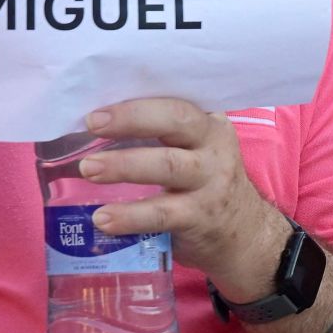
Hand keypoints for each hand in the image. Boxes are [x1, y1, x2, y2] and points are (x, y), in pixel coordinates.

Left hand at [79, 98, 290, 300]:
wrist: (243, 232)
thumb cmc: (205, 184)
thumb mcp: (197, 151)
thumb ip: (162, 136)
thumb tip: (94, 129)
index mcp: (209, 123)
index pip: (176, 100)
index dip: (137, 102)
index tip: (98, 109)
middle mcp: (215, 145)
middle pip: (177, 120)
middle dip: (133, 118)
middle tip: (93, 124)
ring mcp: (211, 181)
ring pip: (167, 164)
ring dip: (124, 165)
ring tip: (89, 169)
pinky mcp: (200, 216)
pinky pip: (161, 213)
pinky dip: (130, 215)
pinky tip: (103, 219)